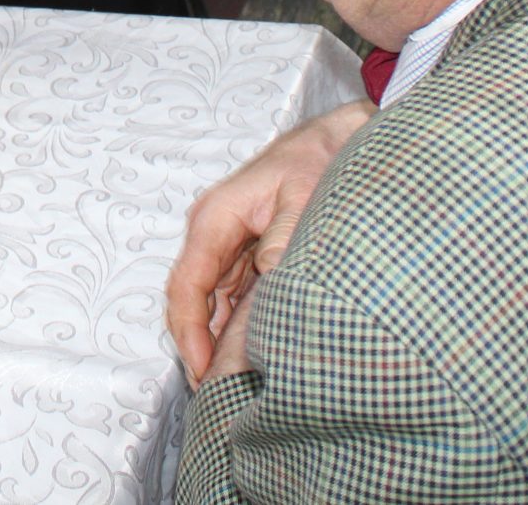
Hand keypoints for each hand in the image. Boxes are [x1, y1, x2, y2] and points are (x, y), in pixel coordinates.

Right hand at [165, 100, 374, 383]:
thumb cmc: (317, 159)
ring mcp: (229, 242)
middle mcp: (214, 231)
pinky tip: (248, 351)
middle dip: (198, 345)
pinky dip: (234, 324)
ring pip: (210, 301)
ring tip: (231, 382)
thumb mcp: (303, 198)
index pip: (186, 286)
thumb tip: (267, 278)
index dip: (189, 334)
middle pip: (191, 299)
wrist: (341, 136)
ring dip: (216, 338)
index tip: (202, 372)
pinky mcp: (248, 250)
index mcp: (215, 218)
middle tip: (216, 392)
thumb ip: (281, 239)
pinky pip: (231, 295)